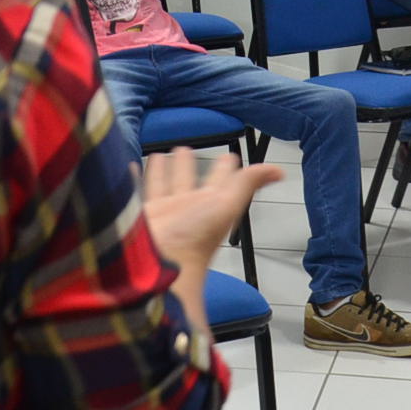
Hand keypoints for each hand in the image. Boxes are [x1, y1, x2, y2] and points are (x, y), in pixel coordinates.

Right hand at [140, 148, 283, 281]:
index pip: (221, 181)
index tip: (229, 155)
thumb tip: (279, 171)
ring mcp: (164, 211)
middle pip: (190, 180)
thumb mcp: (227, 205)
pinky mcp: (143, 213)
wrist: (159, 262)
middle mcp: (188, 207)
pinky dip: (136, 178)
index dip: (226, 168)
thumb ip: (248, 184)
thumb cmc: (194, 239)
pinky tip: (131, 166)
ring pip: (165, 184)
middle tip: (186, 147)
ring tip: (163, 153)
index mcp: (211, 204)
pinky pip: (140, 190)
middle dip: (190, 164)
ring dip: (165, 169)